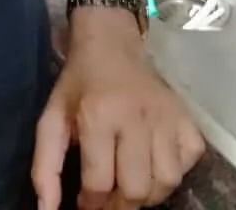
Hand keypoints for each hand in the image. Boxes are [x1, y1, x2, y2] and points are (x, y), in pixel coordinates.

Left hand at [32, 12, 204, 208]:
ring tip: (131, 186)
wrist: (111, 42)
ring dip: (148, 195)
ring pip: (167, 181)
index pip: (99, 182)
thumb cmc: (80, 83)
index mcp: (99, 115)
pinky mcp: (185, 116)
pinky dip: (175, 171)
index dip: (91, 204)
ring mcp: (166, 116)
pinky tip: (155, 164)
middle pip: (136, 188)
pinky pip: (190, 160)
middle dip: (119, 206)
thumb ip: (46, 167)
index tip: (86, 203)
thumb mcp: (52, 118)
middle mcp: (136, 116)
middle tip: (109, 200)